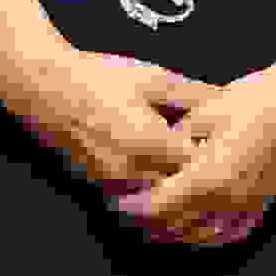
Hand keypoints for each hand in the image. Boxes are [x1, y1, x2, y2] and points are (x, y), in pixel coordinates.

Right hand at [14, 47, 217, 195]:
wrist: (46, 90)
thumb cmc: (101, 78)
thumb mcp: (153, 78)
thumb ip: (193, 93)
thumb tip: (229, 101)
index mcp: (150, 143)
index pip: (199, 166)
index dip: (216, 156)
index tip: (227, 143)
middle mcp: (133, 172)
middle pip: (181, 189)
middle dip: (198, 176)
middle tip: (214, 158)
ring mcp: (114, 184)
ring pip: (159, 198)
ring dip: (175, 186)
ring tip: (188, 164)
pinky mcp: (100, 187)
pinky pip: (136, 197)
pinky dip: (152, 189)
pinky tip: (160, 169)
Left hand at [115, 33, 275, 247]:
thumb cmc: (247, 102)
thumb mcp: (199, 116)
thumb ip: (172, 144)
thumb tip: (152, 161)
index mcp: (207, 178)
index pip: (159, 207)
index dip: (136, 207)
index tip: (120, 201)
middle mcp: (227, 199)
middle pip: (177, 225)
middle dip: (152, 220)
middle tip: (135, 210)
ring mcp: (247, 204)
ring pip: (202, 233)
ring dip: (178, 229)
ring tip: (161, 218)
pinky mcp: (261, 202)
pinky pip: (230, 230)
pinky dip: (209, 231)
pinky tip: (198, 223)